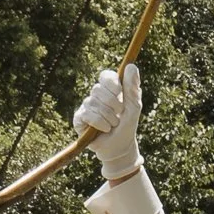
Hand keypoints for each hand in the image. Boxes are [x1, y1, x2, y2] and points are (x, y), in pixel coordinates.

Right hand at [73, 65, 142, 179]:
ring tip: (112, 125)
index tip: (119, 91)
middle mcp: (96, 96)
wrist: (120, 147)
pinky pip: (87, 114)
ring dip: (108, 117)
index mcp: (110, 90)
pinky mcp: (79, 118)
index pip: (106, 76)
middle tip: (119, 114)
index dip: (112, 83)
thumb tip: (132, 66)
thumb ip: (132, 88)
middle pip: (99, 89)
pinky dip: (100, 123)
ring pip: (93, 103)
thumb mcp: (134, 107)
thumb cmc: (128, 126)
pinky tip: (104, 129)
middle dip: (113, 104)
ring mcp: (86, 106)